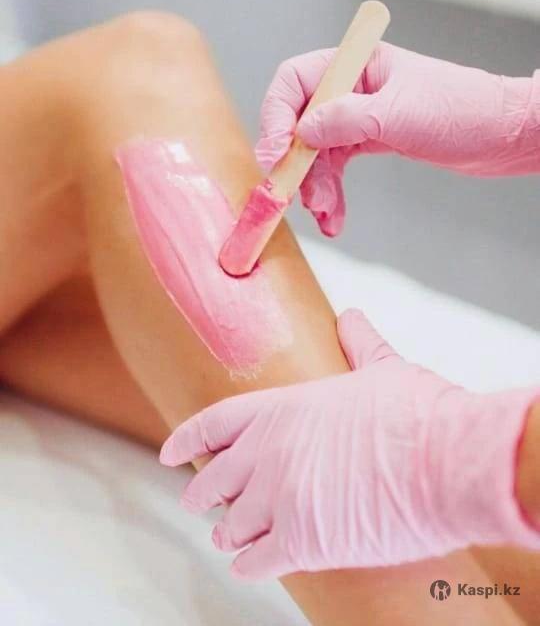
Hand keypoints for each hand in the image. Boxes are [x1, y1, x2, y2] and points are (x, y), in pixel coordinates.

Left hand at [160, 310, 539, 579]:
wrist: (447, 458)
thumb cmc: (417, 410)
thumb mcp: (382, 368)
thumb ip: (360, 345)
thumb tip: (353, 317)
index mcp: (282, 409)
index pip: (214, 424)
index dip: (187, 440)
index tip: (169, 454)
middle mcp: (268, 453)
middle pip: (213, 480)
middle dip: (201, 493)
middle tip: (195, 501)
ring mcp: (279, 499)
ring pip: (231, 525)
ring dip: (227, 532)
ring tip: (225, 536)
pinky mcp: (302, 542)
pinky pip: (255, 562)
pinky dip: (248, 565)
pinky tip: (248, 564)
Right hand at [256, 43, 538, 235]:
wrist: (501, 136)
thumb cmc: (462, 111)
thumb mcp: (398, 114)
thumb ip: (345, 120)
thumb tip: (301, 132)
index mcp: (355, 65)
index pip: (295, 83)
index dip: (276, 118)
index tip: (275, 156)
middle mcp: (350, 89)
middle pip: (299, 124)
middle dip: (298, 165)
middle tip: (294, 196)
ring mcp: (357, 117)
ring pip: (316, 154)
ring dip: (315, 188)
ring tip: (325, 214)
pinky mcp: (367, 141)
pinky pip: (336, 169)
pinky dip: (332, 194)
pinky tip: (335, 217)